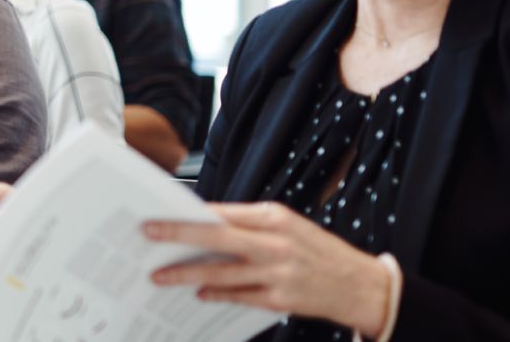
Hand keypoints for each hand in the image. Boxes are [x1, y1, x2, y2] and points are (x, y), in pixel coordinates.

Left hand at [146, 202, 391, 335]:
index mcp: (275, 218)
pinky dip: (216, 294)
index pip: (223, 213)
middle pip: (218, 238)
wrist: (360, 285)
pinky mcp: (280, 299)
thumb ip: (249, 224)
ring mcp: (278, 273)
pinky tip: (197, 293)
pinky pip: (238, 296)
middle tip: (149, 233)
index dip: (189, 213)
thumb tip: (204, 222)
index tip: (160, 211)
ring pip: (222, 273)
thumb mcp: (287, 226)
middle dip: (179, 235)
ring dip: (187, 274)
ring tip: (159, 275)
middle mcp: (276, 243)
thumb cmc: (317, 250)